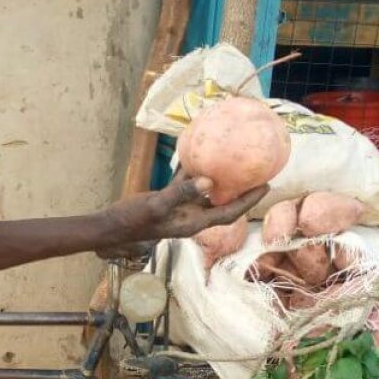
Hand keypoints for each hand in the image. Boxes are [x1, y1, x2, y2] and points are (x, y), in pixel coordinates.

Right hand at [97, 169, 267, 257]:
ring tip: (234, 160)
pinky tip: (198, 152)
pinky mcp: (168, 200)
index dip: (249, 201)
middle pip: (223, 202)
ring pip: (206, 191)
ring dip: (219, 178)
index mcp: (194, 222)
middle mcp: (191, 216)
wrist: (111, 226)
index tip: (266, 185)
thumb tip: (210, 180)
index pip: (229, 212)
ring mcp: (180, 208)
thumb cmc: (134, 220)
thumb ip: (182, 193)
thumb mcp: (157, 205)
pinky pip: (187, 183)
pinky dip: (193, 170)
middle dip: (240, 189)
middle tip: (256, 170)